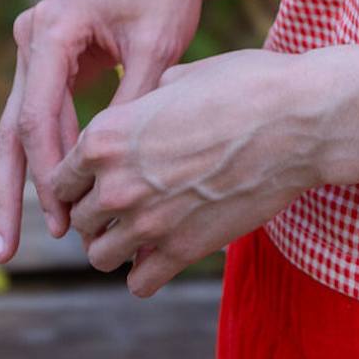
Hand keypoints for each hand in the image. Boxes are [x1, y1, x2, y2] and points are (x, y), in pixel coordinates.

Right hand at [0, 0, 207, 265]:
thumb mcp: (158, 49)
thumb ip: (132, 104)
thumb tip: (111, 169)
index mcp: (53, 29)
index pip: (38, 116)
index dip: (49, 171)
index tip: (63, 216)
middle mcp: (32, 36)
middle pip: (11, 127)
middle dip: (10, 191)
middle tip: (5, 249)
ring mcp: (35, 47)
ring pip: (19, 126)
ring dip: (24, 180)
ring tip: (18, 240)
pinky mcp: (49, 59)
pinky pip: (40, 114)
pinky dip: (46, 155)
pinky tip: (52, 199)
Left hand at [46, 47, 334, 296]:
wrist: (297, 119)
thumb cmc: (245, 84)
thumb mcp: (183, 75)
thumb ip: (147, 99)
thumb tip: (144, 108)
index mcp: (108, 137)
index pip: (60, 178)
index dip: (77, 178)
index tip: (97, 178)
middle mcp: (116, 185)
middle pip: (77, 219)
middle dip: (96, 211)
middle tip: (126, 200)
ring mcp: (148, 223)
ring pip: (100, 256)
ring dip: (116, 244)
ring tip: (142, 227)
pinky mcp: (181, 251)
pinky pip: (138, 283)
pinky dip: (145, 271)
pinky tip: (164, 248)